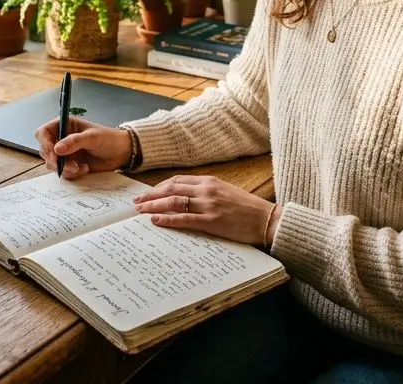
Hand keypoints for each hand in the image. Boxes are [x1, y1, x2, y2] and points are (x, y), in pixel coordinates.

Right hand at [35, 116, 132, 178]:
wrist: (121, 153)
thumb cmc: (109, 139)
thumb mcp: (93, 137)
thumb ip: (74, 142)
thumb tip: (56, 149)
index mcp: (65, 125)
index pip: (44, 132)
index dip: (45, 143)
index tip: (53, 153)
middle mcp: (62, 138)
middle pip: (45, 150)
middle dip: (55, 160)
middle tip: (69, 165)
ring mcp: (65, 153)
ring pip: (52, 163)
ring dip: (64, 168)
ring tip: (80, 167)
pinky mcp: (70, 164)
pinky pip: (62, 172)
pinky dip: (71, 173)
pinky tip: (84, 169)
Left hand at [134, 175, 282, 246]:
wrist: (266, 219)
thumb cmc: (247, 208)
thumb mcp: (226, 192)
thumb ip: (207, 192)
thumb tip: (186, 197)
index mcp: (209, 181)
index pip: (177, 180)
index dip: (159, 186)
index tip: (147, 192)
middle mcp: (206, 190)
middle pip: (170, 188)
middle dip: (151, 195)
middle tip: (136, 201)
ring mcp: (208, 205)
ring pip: (173, 202)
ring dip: (153, 206)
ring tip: (140, 211)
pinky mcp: (211, 221)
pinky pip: (184, 219)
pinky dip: (167, 219)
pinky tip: (156, 221)